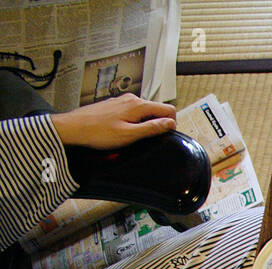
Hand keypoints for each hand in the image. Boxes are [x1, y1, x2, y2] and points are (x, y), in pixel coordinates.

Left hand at [50, 94, 176, 149]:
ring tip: (135, 136)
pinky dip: (135, 122)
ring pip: (145, 111)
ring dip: (146, 123)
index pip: (168, 109)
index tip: (166, 135)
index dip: (172, 123)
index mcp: (138, 105)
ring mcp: (122, 101)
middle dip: (159, 123)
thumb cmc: (97, 132)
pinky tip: (124, 131)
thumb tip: (170, 123)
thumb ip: (152, 128)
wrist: (73, 128)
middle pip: (157, 109)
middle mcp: (131, 99)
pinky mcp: (115, 106)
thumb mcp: (129, 134)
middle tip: (149, 139)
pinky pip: (134, 112)